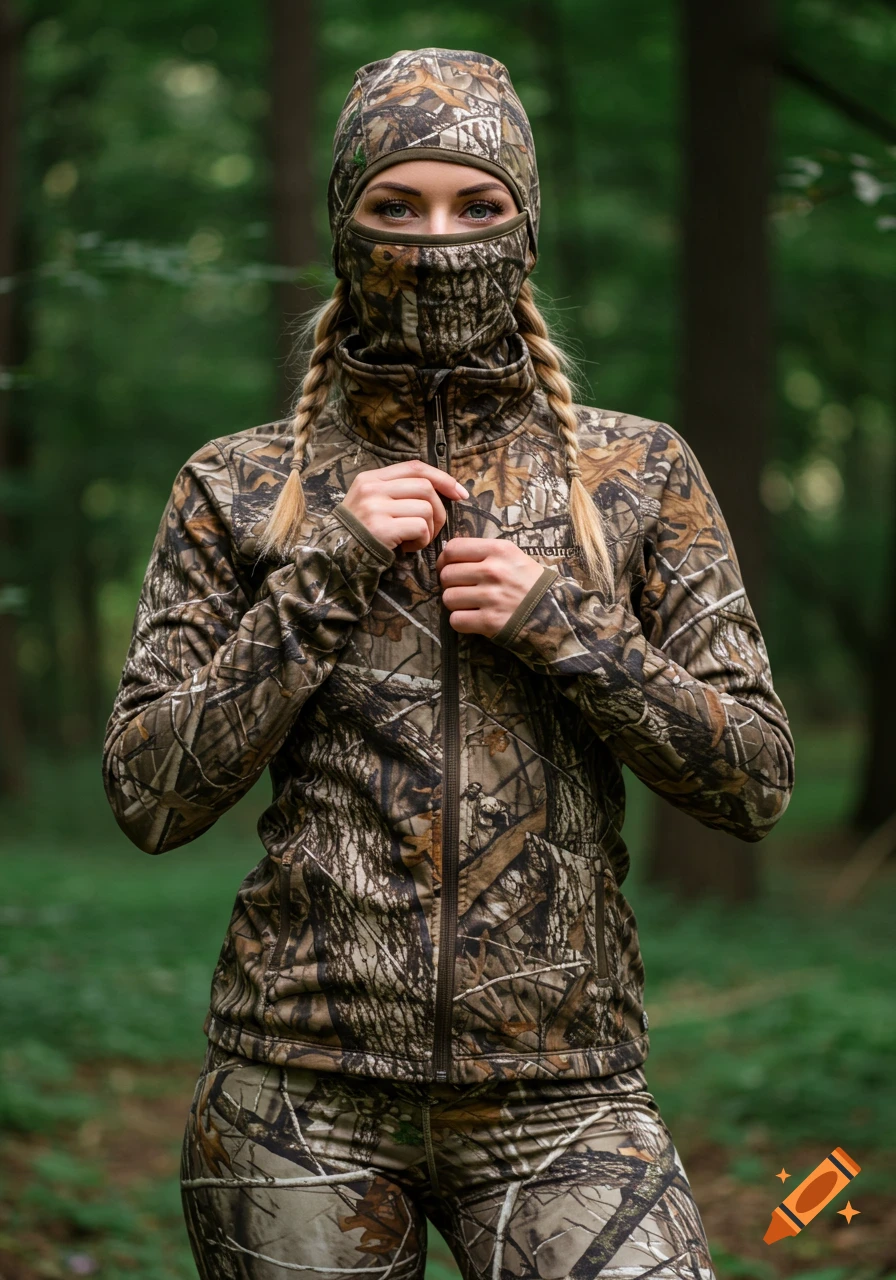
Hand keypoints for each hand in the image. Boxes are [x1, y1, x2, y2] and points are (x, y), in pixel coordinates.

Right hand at [341, 460, 467, 553]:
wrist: (334, 559)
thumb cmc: (361, 535)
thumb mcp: (372, 504)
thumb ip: (397, 492)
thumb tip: (441, 491)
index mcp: (371, 478)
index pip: (415, 467)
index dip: (442, 478)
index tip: (460, 494)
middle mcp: (371, 489)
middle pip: (425, 487)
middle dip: (439, 511)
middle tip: (432, 529)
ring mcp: (375, 507)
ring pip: (426, 508)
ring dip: (429, 529)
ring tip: (414, 540)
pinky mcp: (381, 528)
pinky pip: (420, 528)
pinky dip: (422, 541)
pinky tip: (408, 548)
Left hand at [436, 538, 546, 638]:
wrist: (555, 613)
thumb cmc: (530, 584)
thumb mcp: (513, 557)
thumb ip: (484, 553)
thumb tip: (448, 556)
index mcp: (499, 550)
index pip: (452, 548)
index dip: (445, 560)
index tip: (449, 567)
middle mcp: (493, 571)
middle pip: (446, 575)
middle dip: (449, 584)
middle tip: (462, 589)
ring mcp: (491, 597)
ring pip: (448, 598)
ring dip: (455, 604)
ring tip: (470, 605)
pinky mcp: (490, 621)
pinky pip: (456, 620)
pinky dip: (461, 622)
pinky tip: (473, 619)